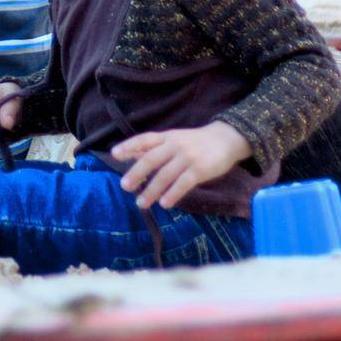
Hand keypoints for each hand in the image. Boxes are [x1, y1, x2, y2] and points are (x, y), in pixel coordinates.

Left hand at [111, 121, 248, 210]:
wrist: (226, 139)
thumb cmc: (196, 142)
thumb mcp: (174, 139)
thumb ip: (155, 148)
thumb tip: (131, 155)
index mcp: (167, 137)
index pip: (144, 140)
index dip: (129, 146)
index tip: (114, 154)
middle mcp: (174, 145)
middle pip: (151, 159)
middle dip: (137, 173)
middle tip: (125, 186)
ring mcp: (187, 157)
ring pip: (165, 174)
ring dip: (152, 190)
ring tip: (141, 203)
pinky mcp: (200, 169)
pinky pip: (183, 183)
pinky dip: (172, 194)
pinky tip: (164, 204)